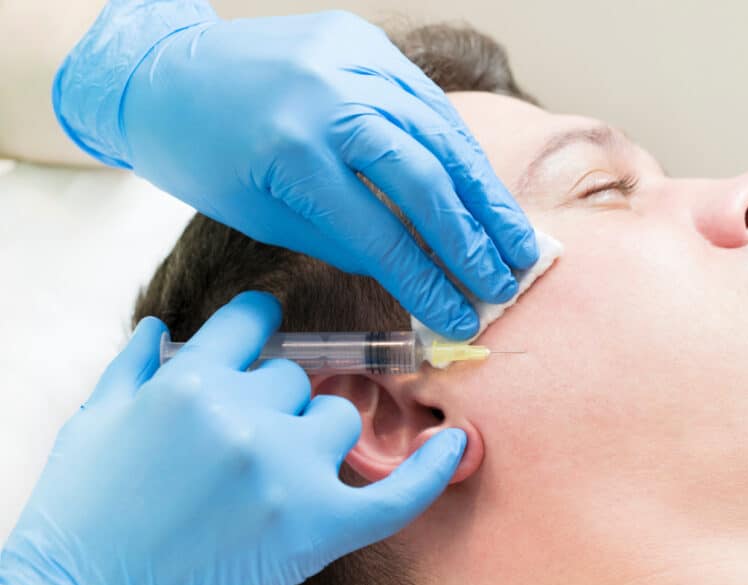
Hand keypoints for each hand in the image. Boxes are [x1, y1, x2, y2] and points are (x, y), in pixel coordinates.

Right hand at [0, 292, 463, 584]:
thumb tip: (159, 326)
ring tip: (272, 481)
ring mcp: (285, 471)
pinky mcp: (315, 528)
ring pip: (336, 420)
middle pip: (296, 379)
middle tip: (241, 451)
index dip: (260, 329)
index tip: (268, 338)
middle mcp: (244, 415)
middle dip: (275, 405)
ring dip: (314, 440)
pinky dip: (431, 471)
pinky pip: (394, 494)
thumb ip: (133, 366)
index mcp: (191, 380)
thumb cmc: (77, 522)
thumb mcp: (90, 424)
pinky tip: (457, 445)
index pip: (254, 323)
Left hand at [54, 4, 537, 338]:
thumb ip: (348, 239)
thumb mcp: (269, 216)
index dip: (428, 281)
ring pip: (442, 135)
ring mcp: (352, 60)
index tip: (461, 319)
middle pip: (427, 179)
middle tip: (507, 282)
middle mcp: (330, 99)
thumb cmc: (208, 158)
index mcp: (293, 153)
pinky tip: (485, 191)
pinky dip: (461, 150)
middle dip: (474, 240)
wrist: (168, 72)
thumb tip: (420, 272)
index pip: (382, 231)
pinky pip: (429, 102)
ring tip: (519, 243)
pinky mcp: (364, 42)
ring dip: (486, 196)